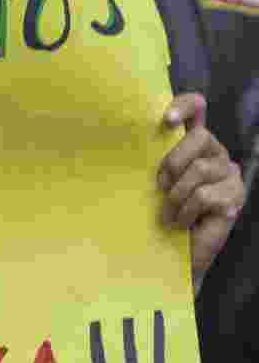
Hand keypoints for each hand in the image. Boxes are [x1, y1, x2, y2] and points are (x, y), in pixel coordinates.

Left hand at [158, 93, 243, 296]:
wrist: (169, 257)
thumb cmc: (158, 218)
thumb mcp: (151, 184)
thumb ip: (152, 160)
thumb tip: (128, 139)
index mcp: (193, 144)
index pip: (197, 107)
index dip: (185, 105)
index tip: (166, 120)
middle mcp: (215, 154)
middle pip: (200, 136)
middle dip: (173, 163)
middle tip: (160, 188)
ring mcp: (228, 175)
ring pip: (200, 169)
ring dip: (176, 196)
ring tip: (170, 215)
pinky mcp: (234, 197)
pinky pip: (204, 195)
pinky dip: (186, 212)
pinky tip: (182, 224)